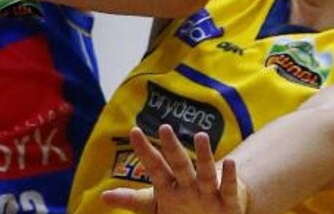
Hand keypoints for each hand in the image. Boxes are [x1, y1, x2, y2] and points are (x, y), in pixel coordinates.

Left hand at [102, 125, 246, 213]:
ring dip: (204, 155)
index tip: (134, 131)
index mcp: (169, 186)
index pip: (154, 167)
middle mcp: (188, 184)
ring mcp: (208, 192)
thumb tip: (103, 197)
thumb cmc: (181, 211)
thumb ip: (132, 201)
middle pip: (179, 165)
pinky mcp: (228, 203)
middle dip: (172, 148)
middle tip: (163, 128)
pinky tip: (230, 163)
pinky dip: (229, 177)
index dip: (145, 151)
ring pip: (206, 172)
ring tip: (200, 136)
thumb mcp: (155, 208)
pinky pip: (228, 190)